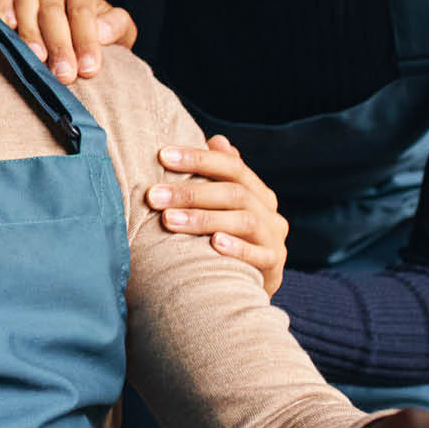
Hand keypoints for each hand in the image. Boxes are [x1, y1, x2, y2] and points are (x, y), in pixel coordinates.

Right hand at [0, 0, 136, 82]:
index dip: (85, 40)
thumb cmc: (94, 40)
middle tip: (64, 74)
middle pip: (53, 11)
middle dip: (59, 45)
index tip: (88, 68)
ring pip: (26, 4)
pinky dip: (1, 8)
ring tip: (36, 57)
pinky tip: (7, 27)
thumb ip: (117, 27)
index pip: (82, 11)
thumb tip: (103, 32)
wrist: (68, 44)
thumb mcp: (118, 33)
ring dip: (30, 32)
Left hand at [147, 136, 288, 294]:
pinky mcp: (274, 268)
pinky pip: (258, 256)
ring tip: (169, 220)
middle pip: (233, 193)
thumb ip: (220, 176)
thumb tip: (217, 140)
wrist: (247, 288)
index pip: (231, 166)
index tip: (163, 155)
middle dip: (190, 192)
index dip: (198, 158)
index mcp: (258, 193)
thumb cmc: (228, 239)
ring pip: (243, 221)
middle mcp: (270, 212)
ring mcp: (274, 240)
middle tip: (154, 196)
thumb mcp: (224, 207)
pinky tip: (213, 244)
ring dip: (203, 219)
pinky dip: (237, 249)